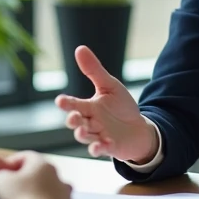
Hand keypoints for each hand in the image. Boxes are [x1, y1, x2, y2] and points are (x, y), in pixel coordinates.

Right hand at [0, 151, 78, 198]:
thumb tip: (4, 177)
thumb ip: (1, 174)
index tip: (2, 174)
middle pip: (42, 177)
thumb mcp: (0, 181)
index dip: (12, 164)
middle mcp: (60, 180)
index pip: (26, 157)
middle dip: (28, 184)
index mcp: (43, 165)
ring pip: (53, 197)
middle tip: (13, 195)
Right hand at [55, 45, 157, 162]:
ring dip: (82, 135)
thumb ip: (94, 71)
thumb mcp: (109, 86)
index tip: (60, 101)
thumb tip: (79, 48)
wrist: (138, 128)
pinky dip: (99, 148)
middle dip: (73, 120)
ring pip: (85, 137)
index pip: (74, 104)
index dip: (66, 104)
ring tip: (83, 131)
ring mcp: (97, 135)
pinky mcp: (108, 147)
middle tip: (73, 117)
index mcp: (88, 107)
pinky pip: (100, 149)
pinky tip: (103, 144)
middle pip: (76, 122)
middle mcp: (90, 122)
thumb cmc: (121, 107)